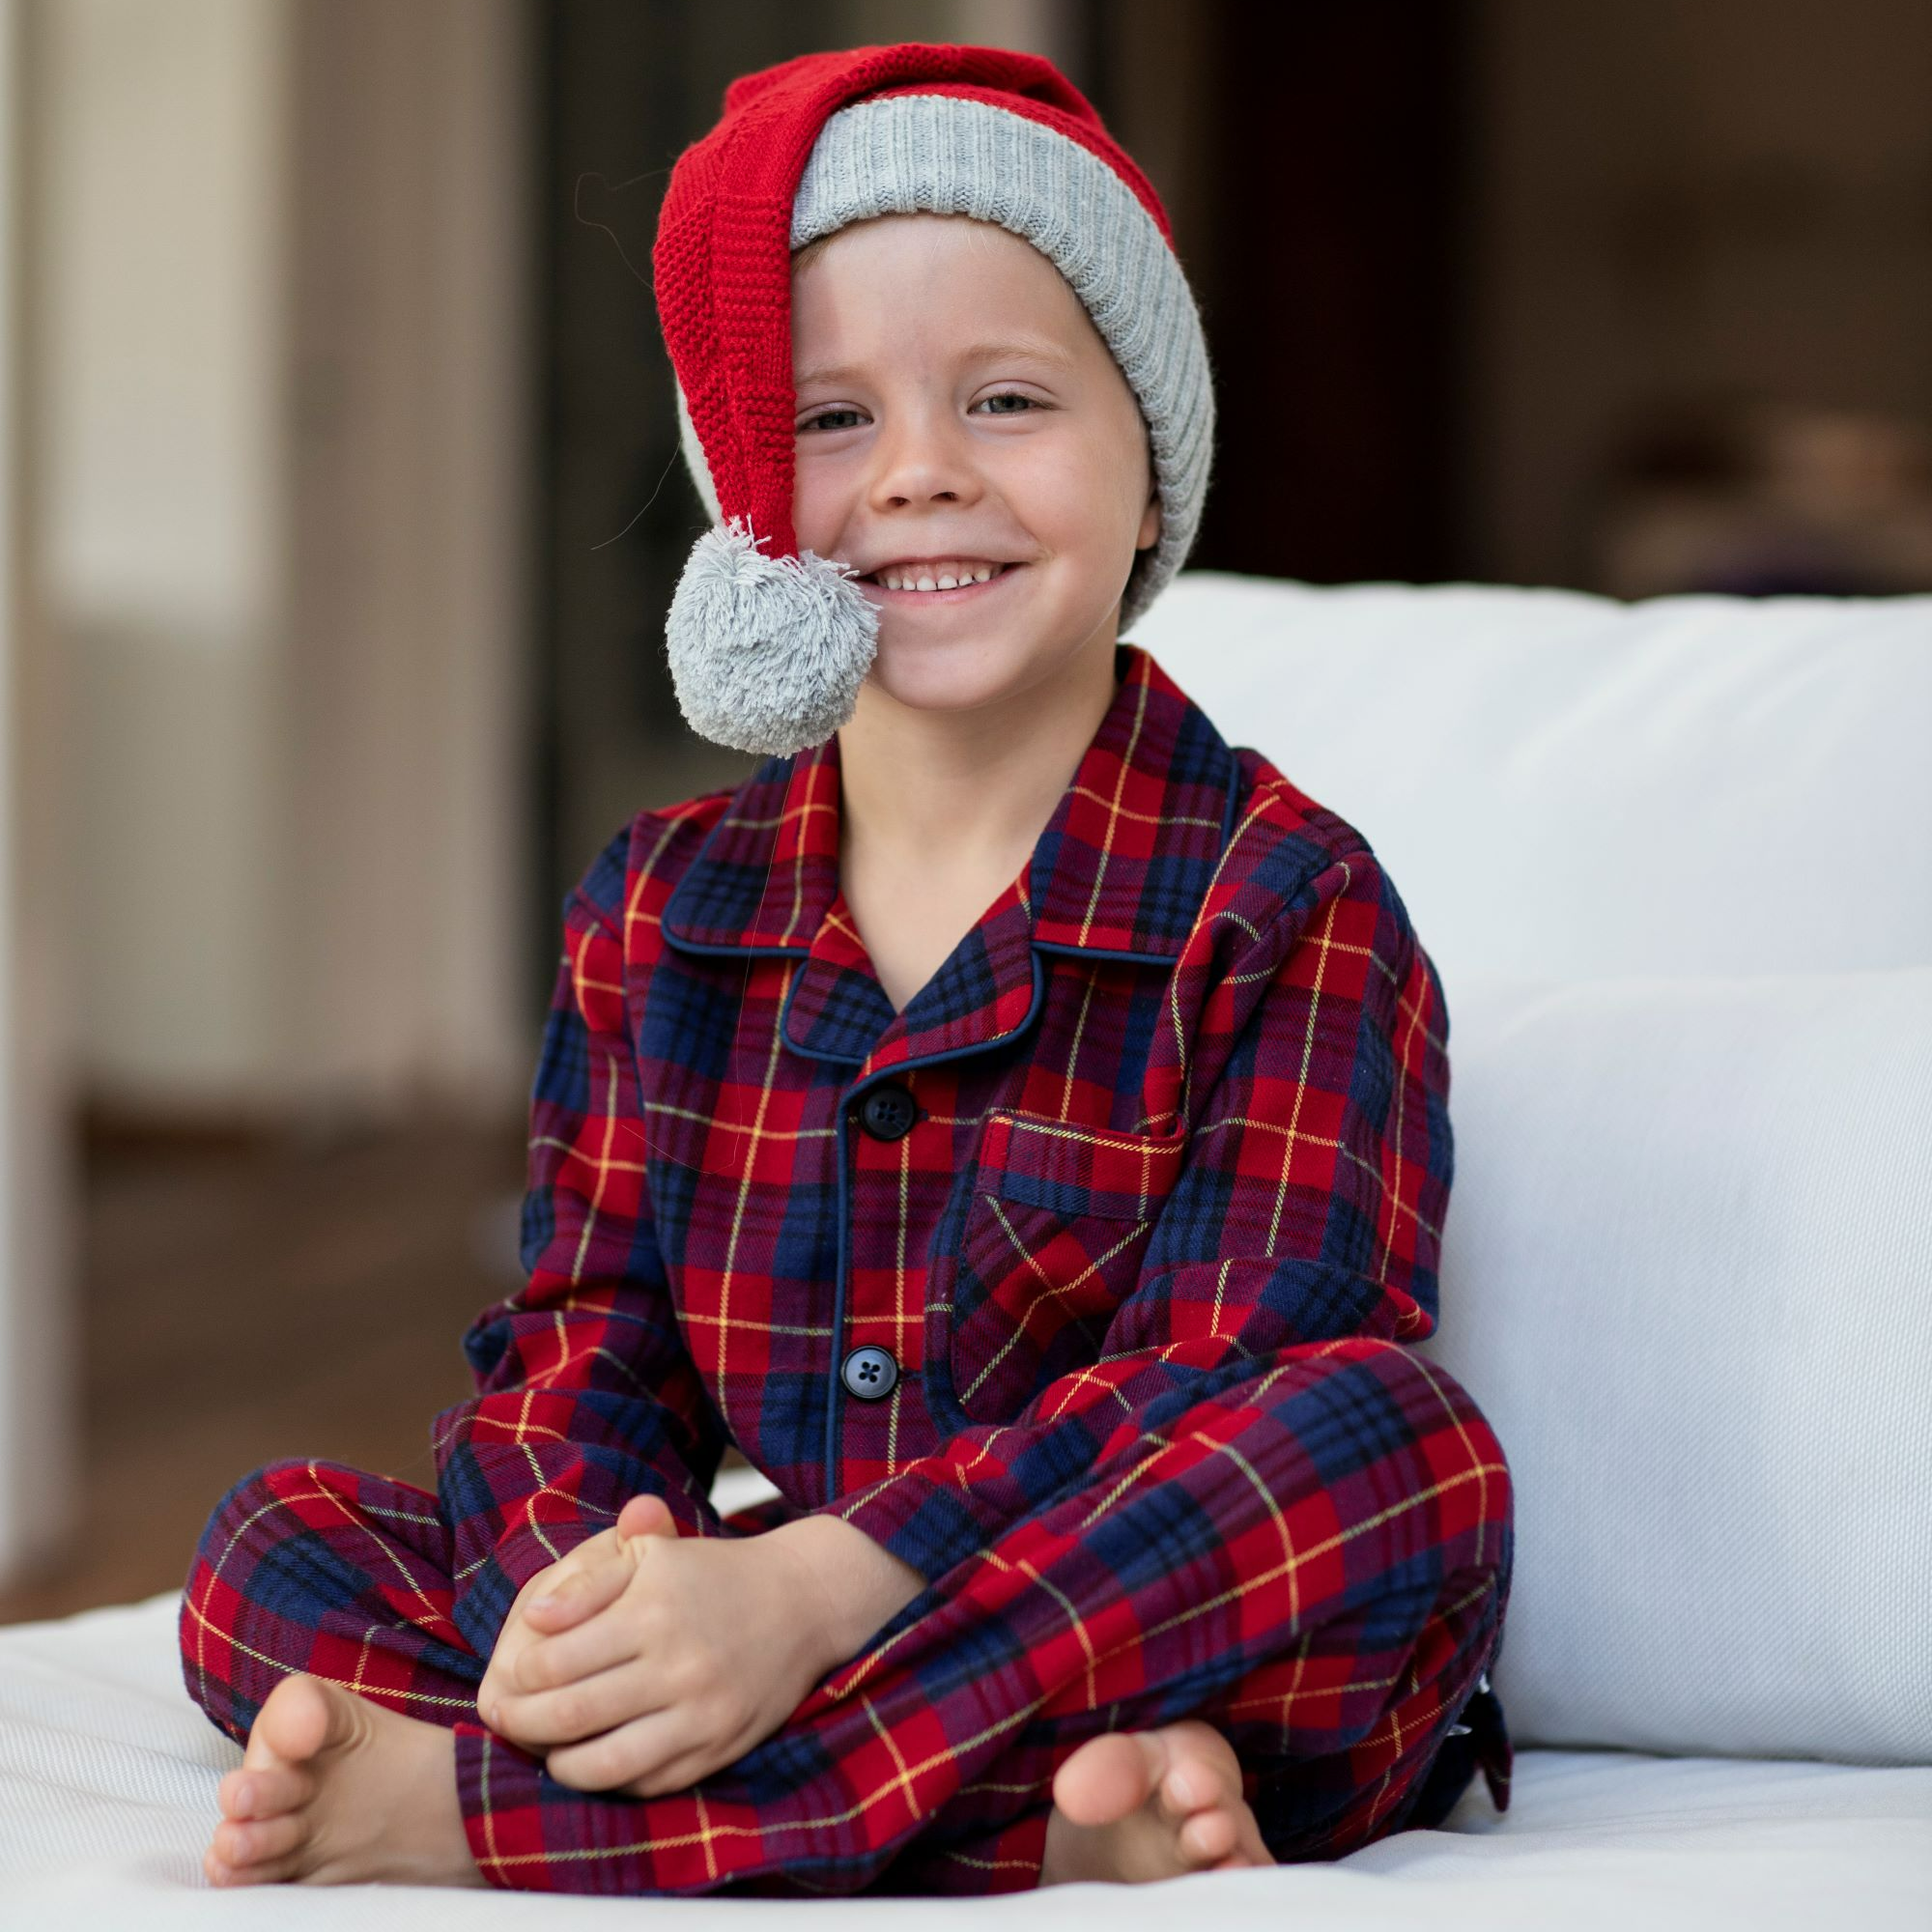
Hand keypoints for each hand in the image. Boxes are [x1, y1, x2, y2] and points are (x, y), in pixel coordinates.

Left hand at [476, 1493, 842, 1796]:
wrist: (802, 1603)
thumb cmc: (713, 1574)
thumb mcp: (653, 1555)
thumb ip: (589, 1583)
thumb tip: (533, 1618)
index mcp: (654, 1612)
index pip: (555, 1661)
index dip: (518, 1674)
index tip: (510, 1672)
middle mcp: (678, 1667)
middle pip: (569, 1716)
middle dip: (520, 1723)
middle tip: (504, 1718)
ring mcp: (701, 1716)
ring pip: (602, 1765)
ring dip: (557, 1763)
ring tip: (545, 1747)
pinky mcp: (717, 1750)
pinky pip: (644, 1783)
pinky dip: (607, 1779)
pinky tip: (592, 1757)